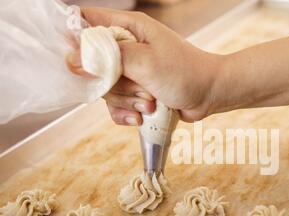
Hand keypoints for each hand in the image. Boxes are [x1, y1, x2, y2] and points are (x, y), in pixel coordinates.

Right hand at [67, 8, 220, 124]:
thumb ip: (108, 57)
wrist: (210, 94)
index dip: (76, 40)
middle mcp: (127, 47)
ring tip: (151, 101)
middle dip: (113, 84)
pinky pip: (117, 105)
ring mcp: (131, 70)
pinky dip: (127, 113)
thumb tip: (73, 59)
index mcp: (128, 27)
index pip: (87, 22)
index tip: (82, 63)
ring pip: (106, 89)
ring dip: (127, 101)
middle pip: (93, 64)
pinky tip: (142, 116)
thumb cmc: (184, 72)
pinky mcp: (136, 91)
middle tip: (140, 87)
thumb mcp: (145, 61)